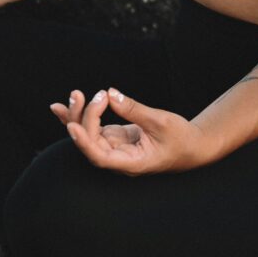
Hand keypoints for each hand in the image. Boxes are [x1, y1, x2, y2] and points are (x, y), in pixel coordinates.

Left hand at [49, 88, 214, 175]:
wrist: (192, 146)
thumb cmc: (180, 138)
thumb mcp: (161, 122)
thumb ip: (133, 109)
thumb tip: (110, 94)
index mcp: (131, 163)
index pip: (100, 158)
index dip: (84, 143)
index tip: (72, 126)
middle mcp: (118, 159)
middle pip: (90, 143)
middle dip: (81, 118)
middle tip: (82, 94)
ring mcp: (114, 148)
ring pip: (88, 134)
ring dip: (77, 115)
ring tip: (73, 95)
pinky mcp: (114, 138)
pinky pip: (92, 127)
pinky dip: (81, 115)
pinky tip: (65, 104)